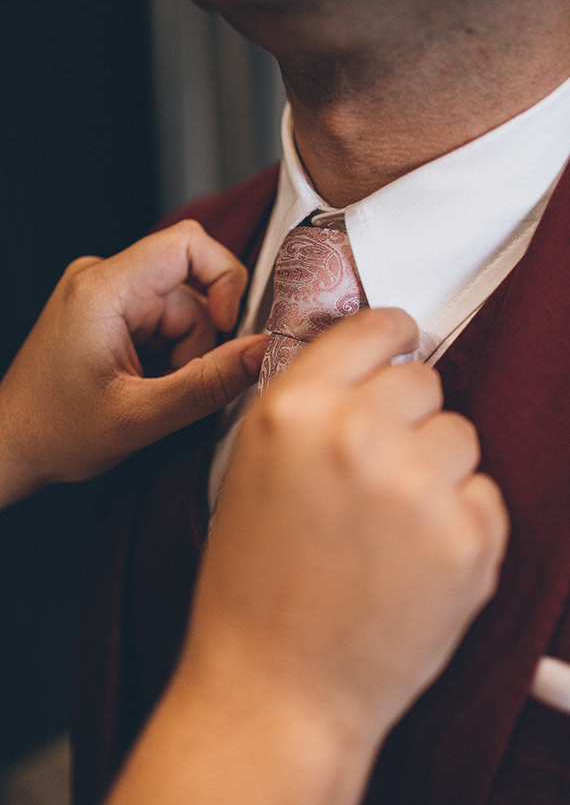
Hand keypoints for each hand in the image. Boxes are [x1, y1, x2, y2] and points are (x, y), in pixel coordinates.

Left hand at [0, 221, 267, 507]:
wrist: (11, 448)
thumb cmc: (55, 432)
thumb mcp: (142, 417)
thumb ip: (209, 384)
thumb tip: (261, 352)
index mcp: (104, 289)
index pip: (188, 244)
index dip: (224, 281)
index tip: (228, 328)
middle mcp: (103, 280)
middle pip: (190, 289)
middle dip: (198, 341)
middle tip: (173, 386)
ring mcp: (104, 295)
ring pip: (181, 310)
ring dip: (182, 354)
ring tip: (150, 392)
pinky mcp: (108, 313)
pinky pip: (162, 322)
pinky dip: (167, 356)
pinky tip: (143, 385)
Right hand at [107, 308, 507, 804]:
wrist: (278, 687)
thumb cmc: (254, 588)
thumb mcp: (254, 468)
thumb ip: (311, 406)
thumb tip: (370, 368)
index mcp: (295, 411)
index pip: (372, 328)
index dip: (393, 333)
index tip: (405, 339)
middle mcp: (357, 435)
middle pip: (424, 380)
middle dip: (407, 416)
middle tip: (379, 469)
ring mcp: (418, 486)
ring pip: (460, 435)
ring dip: (435, 468)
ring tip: (390, 523)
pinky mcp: (467, 539)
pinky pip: (484, 495)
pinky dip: (459, 520)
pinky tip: (412, 556)